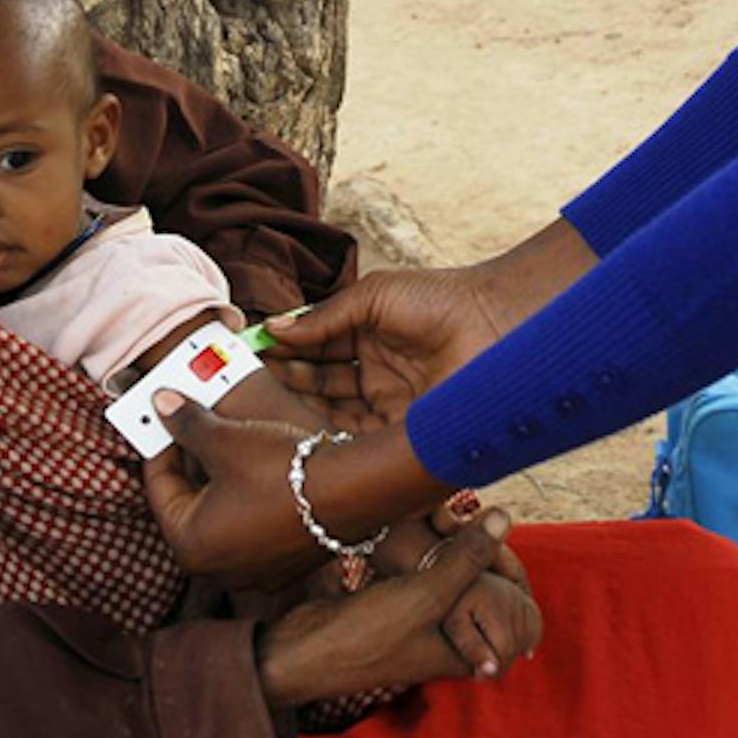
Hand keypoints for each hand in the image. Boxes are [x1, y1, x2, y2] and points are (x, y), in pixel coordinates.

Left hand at [142, 395, 448, 588]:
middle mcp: (219, 568)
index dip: (162, 445)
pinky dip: (250, 500)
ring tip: (229, 442)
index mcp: (191, 545)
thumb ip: (187, 424)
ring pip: (224, 516)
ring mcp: (256, 570)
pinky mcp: (286, 563)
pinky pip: (254, 528)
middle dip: (192, 463)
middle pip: (190, 504)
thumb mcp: (226, 440)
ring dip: (221, 481)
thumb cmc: (283, 471)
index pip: (159, 487)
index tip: (168, 418)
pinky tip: (263, 471)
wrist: (354, 491)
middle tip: (195, 426)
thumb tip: (162, 402)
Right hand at [256, 511, 537, 706]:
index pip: (507, 602)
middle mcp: (450, 639)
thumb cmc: (371, 634)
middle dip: (473, 547)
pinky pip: (425, 570)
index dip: (505, 562)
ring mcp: (423, 622)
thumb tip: (504, 516)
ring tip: (443, 515)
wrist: (305, 650)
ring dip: (447, 544)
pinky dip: (425, 548)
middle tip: (465, 514)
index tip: (497, 525)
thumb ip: (467, 557)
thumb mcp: (426, 594)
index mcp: (468, 651)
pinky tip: (423, 522)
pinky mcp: (399, 605)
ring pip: (450, 573)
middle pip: (479, 584)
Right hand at [264, 220, 597, 426]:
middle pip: (317, 386)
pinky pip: (357, 440)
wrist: (497, 325)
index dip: (282, 354)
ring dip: (298, 413)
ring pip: (331, 415)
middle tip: (240, 391)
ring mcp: (388, 405)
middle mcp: (375, 374)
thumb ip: (323, 318)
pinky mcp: (401, 434)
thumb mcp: (373, 297)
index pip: (313, 350)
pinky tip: (298, 435)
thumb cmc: (441, 300)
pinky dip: (327, 437)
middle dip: (282, 387)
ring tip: (258, 412)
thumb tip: (274, 329)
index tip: (244, 358)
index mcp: (367, 335)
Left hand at [440, 569, 541, 679]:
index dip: (492, 669)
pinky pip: (535, 623)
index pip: (505, 650)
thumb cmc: (443, 604)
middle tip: (481, 668)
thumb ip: (470, 647)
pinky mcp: (524, 594)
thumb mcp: (451, 624)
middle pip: (518, 645)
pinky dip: (526, 636)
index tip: (476, 675)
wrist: (447, 571)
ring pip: (530, 635)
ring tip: (490, 654)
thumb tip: (492, 671)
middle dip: (501, 661)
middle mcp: (511, 595)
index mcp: (494, 602)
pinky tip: (509, 644)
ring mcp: (520, 593)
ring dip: (513, 650)